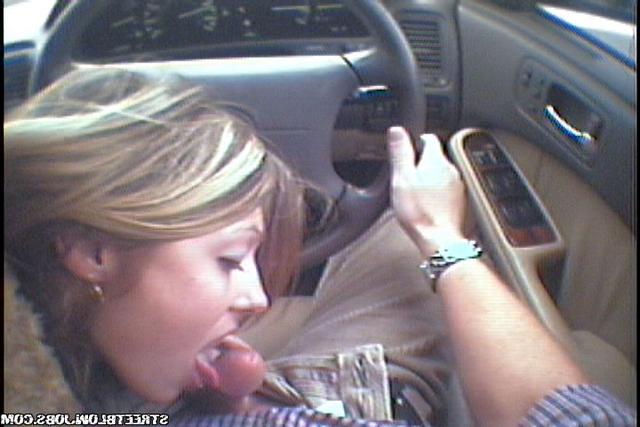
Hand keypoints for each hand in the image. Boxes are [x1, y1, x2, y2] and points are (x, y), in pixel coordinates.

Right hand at [387, 127, 465, 256]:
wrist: (439, 241)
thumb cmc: (418, 212)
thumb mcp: (402, 178)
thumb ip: (401, 153)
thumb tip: (397, 130)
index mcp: (436, 160)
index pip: (429, 138)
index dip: (416, 141)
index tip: (407, 150)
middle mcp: (452, 170)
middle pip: (437, 157)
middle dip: (423, 162)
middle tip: (408, 174)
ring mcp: (459, 186)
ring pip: (444, 174)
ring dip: (432, 178)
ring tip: (417, 191)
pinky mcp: (462, 202)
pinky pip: (449, 190)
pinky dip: (439, 193)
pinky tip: (428, 204)